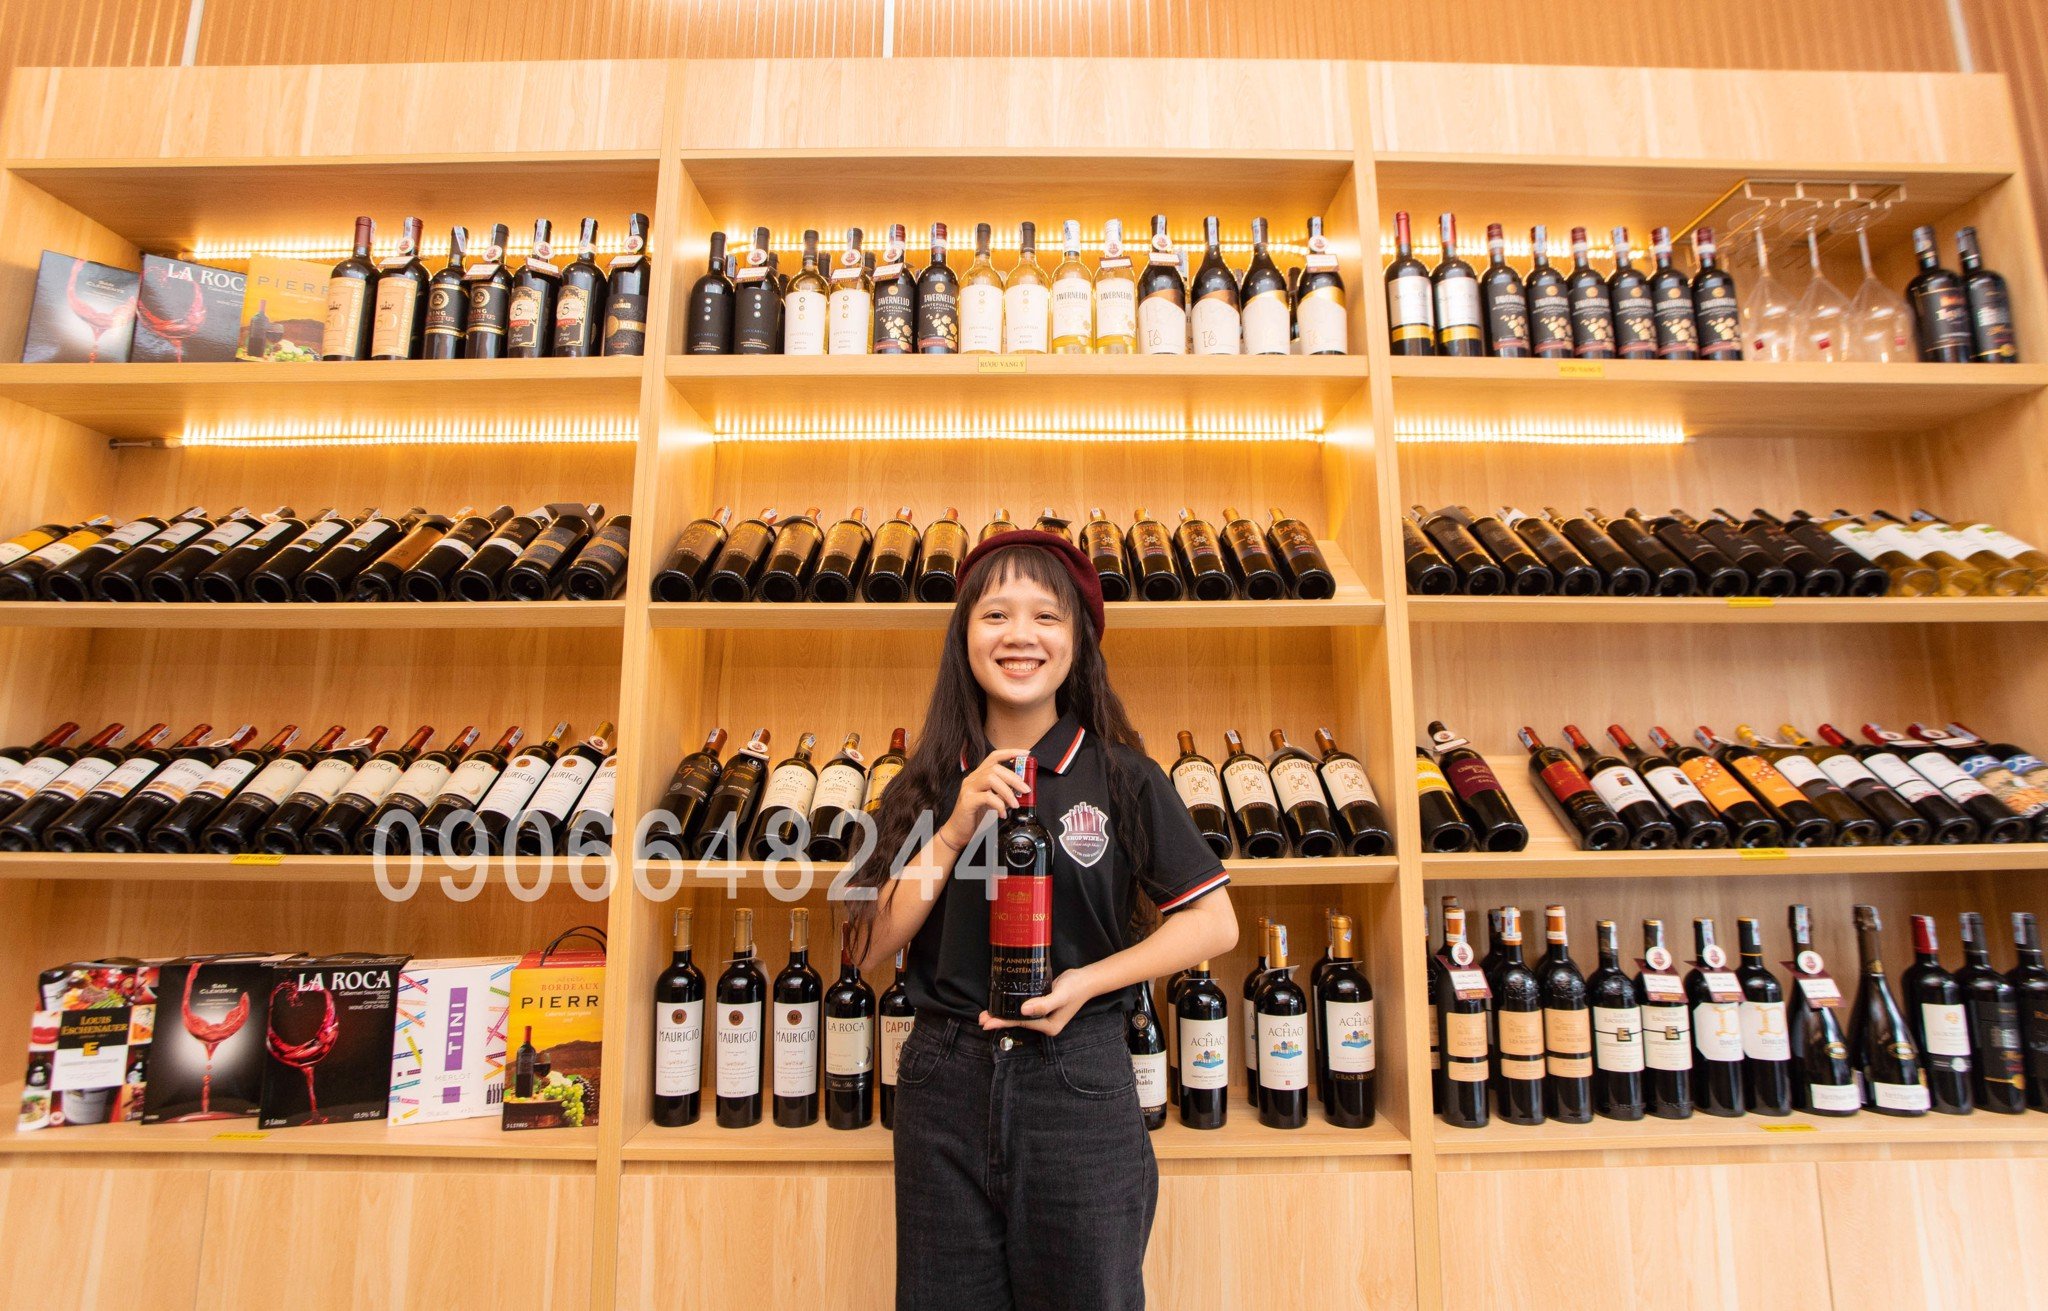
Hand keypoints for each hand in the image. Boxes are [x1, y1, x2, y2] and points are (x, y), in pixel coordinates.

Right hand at [939, 748, 1031, 851]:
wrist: (957, 832)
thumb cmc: (975, 817)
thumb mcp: (992, 802)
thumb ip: (1003, 794)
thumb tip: (1020, 791)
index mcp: (979, 776)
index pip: (994, 757)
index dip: (1011, 752)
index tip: (1026, 753)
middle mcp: (972, 779)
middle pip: (995, 767)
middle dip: (1014, 777)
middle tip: (1025, 790)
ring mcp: (968, 789)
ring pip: (991, 778)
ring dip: (1007, 791)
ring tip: (1015, 804)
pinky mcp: (967, 801)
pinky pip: (987, 797)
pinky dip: (999, 805)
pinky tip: (1002, 814)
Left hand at [979, 966, 1098, 1037]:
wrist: (1086, 979)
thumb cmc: (1075, 988)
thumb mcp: (1060, 995)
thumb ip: (1043, 1004)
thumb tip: (1022, 1010)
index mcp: (1049, 1026)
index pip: (1021, 1023)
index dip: (1003, 1021)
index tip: (986, 1023)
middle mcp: (1045, 1024)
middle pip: (1017, 1022)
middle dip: (999, 1019)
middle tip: (981, 1019)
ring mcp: (1043, 1015)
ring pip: (1018, 1015)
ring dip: (1003, 1013)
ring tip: (985, 1013)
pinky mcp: (1041, 1005)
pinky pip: (1023, 1007)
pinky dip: (1011, 1005)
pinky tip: (1002, 1003)